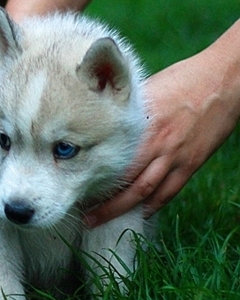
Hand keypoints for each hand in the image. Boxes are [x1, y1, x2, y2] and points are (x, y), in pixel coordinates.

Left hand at [85, 44, 239, 226]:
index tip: (75, 186)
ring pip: (145, 192)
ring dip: (123, 210)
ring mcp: (176, 156)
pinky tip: (140, 213)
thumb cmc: (183, 78)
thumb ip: (126, 109)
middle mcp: (158, 144)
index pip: (111, 157)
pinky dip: (153, 205)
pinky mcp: (192, 162)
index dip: (93, 176)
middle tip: (84, 216)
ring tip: (102, 220)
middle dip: (104, 204)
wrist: (225, 80)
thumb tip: (101, 118)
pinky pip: (170, 191)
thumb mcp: (147, 90)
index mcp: (141, 124)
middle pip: (126, 182)